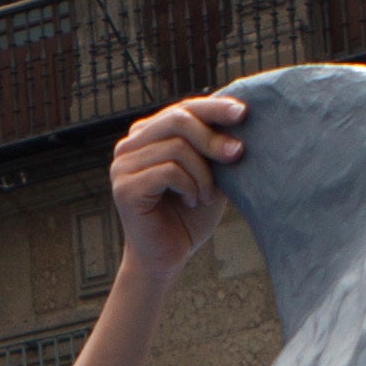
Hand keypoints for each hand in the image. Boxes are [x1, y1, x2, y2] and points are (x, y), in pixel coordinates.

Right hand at [111, 94, 244, 280]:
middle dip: (213, 137)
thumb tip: (238, 117)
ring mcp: (122, 166)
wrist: (167, 258)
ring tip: (206, 196)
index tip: (243, 113)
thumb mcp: (209, 173)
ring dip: (203, 174)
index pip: (182, 108)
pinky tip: (192, 201)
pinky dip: (190, 186)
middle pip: (178, 120)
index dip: (214, 107)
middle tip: (237, 155)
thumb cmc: (189, 216)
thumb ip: (215, 147)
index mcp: (148, 136)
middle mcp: (130, 146)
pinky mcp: (125, 188)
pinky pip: (169, 171)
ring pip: (177, 148)